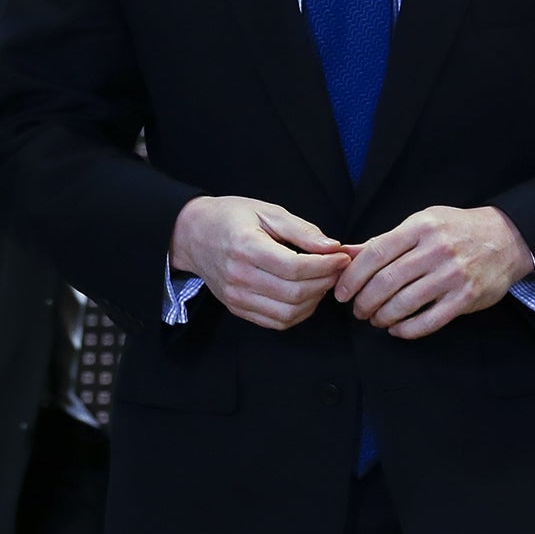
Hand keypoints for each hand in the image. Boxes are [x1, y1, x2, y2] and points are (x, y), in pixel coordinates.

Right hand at [169, 196, 348, 329]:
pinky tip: (307, 295)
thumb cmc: (231, 218)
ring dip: (315, 300)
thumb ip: (302, 231)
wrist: (192, 235)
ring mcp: (236, 297)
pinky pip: (275, 322)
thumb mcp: (268, 212)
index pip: (295, 268)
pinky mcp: (237, 308)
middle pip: (295, 293)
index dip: (326, 266)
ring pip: (288, 313)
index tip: (342, 257)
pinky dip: (299, 313)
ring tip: (323, 280)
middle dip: (325, 283)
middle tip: (337, 269)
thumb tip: (333, 247)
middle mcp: (239, 277)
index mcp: (246, 248)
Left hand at [336, 206, 533, 338]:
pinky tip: (397, 329)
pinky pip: (429, 321)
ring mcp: (453, 274)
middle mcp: (437, 249)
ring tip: (376, 319)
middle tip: (358, 310)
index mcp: (421, 227)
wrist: (507, 238)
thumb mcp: (422, 224)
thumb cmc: (458, 230)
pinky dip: (407, 329)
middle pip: (386, 281)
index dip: (352, 277)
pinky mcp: (466, 297)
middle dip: (364, 301)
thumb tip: (346, 254)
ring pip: (405, 303)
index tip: (342, 292)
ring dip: (382, 317)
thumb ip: (386, 241)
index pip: (375, 253)